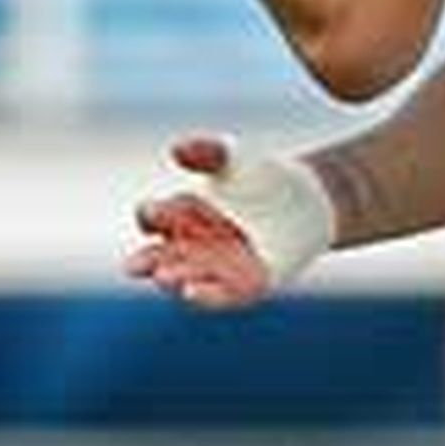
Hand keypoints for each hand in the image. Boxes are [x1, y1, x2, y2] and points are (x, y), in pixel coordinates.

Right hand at [128, 135, 273, 309]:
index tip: (155, 212)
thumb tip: (175, 149)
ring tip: (164, 278)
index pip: (155, 218)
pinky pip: (223, 295)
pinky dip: (207, 296)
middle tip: (135, 266)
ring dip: (175, 279)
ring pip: (188, 278)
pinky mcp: (246, 284)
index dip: (152, 216)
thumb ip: (207, 152)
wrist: (308, 200)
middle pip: (162, 257)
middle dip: (149, 262)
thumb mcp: (234, 158)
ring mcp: (218, 268)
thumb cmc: (262, 177)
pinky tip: (191, 294)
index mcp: (182, 216)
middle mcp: (193, 246)